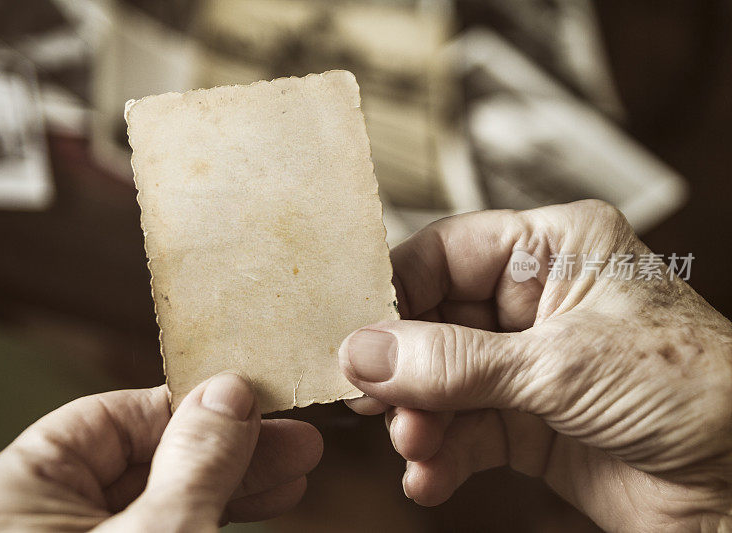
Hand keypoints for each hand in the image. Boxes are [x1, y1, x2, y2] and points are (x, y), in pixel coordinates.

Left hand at [0, 373, 321, 531]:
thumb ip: (193, 461)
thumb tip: (228, 391)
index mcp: (10, 496)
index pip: (113, 417)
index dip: (191, 402)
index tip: (254, 396)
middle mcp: (35, 520)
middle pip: (147, 458)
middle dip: (230, 447)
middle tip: (296, 436)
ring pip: (164, 499)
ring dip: (234, 484)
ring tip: (295, 471)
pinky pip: (166, 529)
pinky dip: (216, 516)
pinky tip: (263, 503)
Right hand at [339, 200, 731, 531]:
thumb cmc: (695, 389)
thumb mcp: (563, 365)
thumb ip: (455, 363)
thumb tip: (365, 353)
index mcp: (554, 249)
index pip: (447, 252)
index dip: (398, 291)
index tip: (357, 334)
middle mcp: (536, 300)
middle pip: (434, 321)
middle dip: (406, 369)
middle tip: (374, 400)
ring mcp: (528, 363)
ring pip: (442, 381)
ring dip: (420, 418)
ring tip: (415, 446)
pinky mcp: (528, 419)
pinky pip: (463, 430)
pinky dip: (441, 457)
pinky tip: (430, 477)